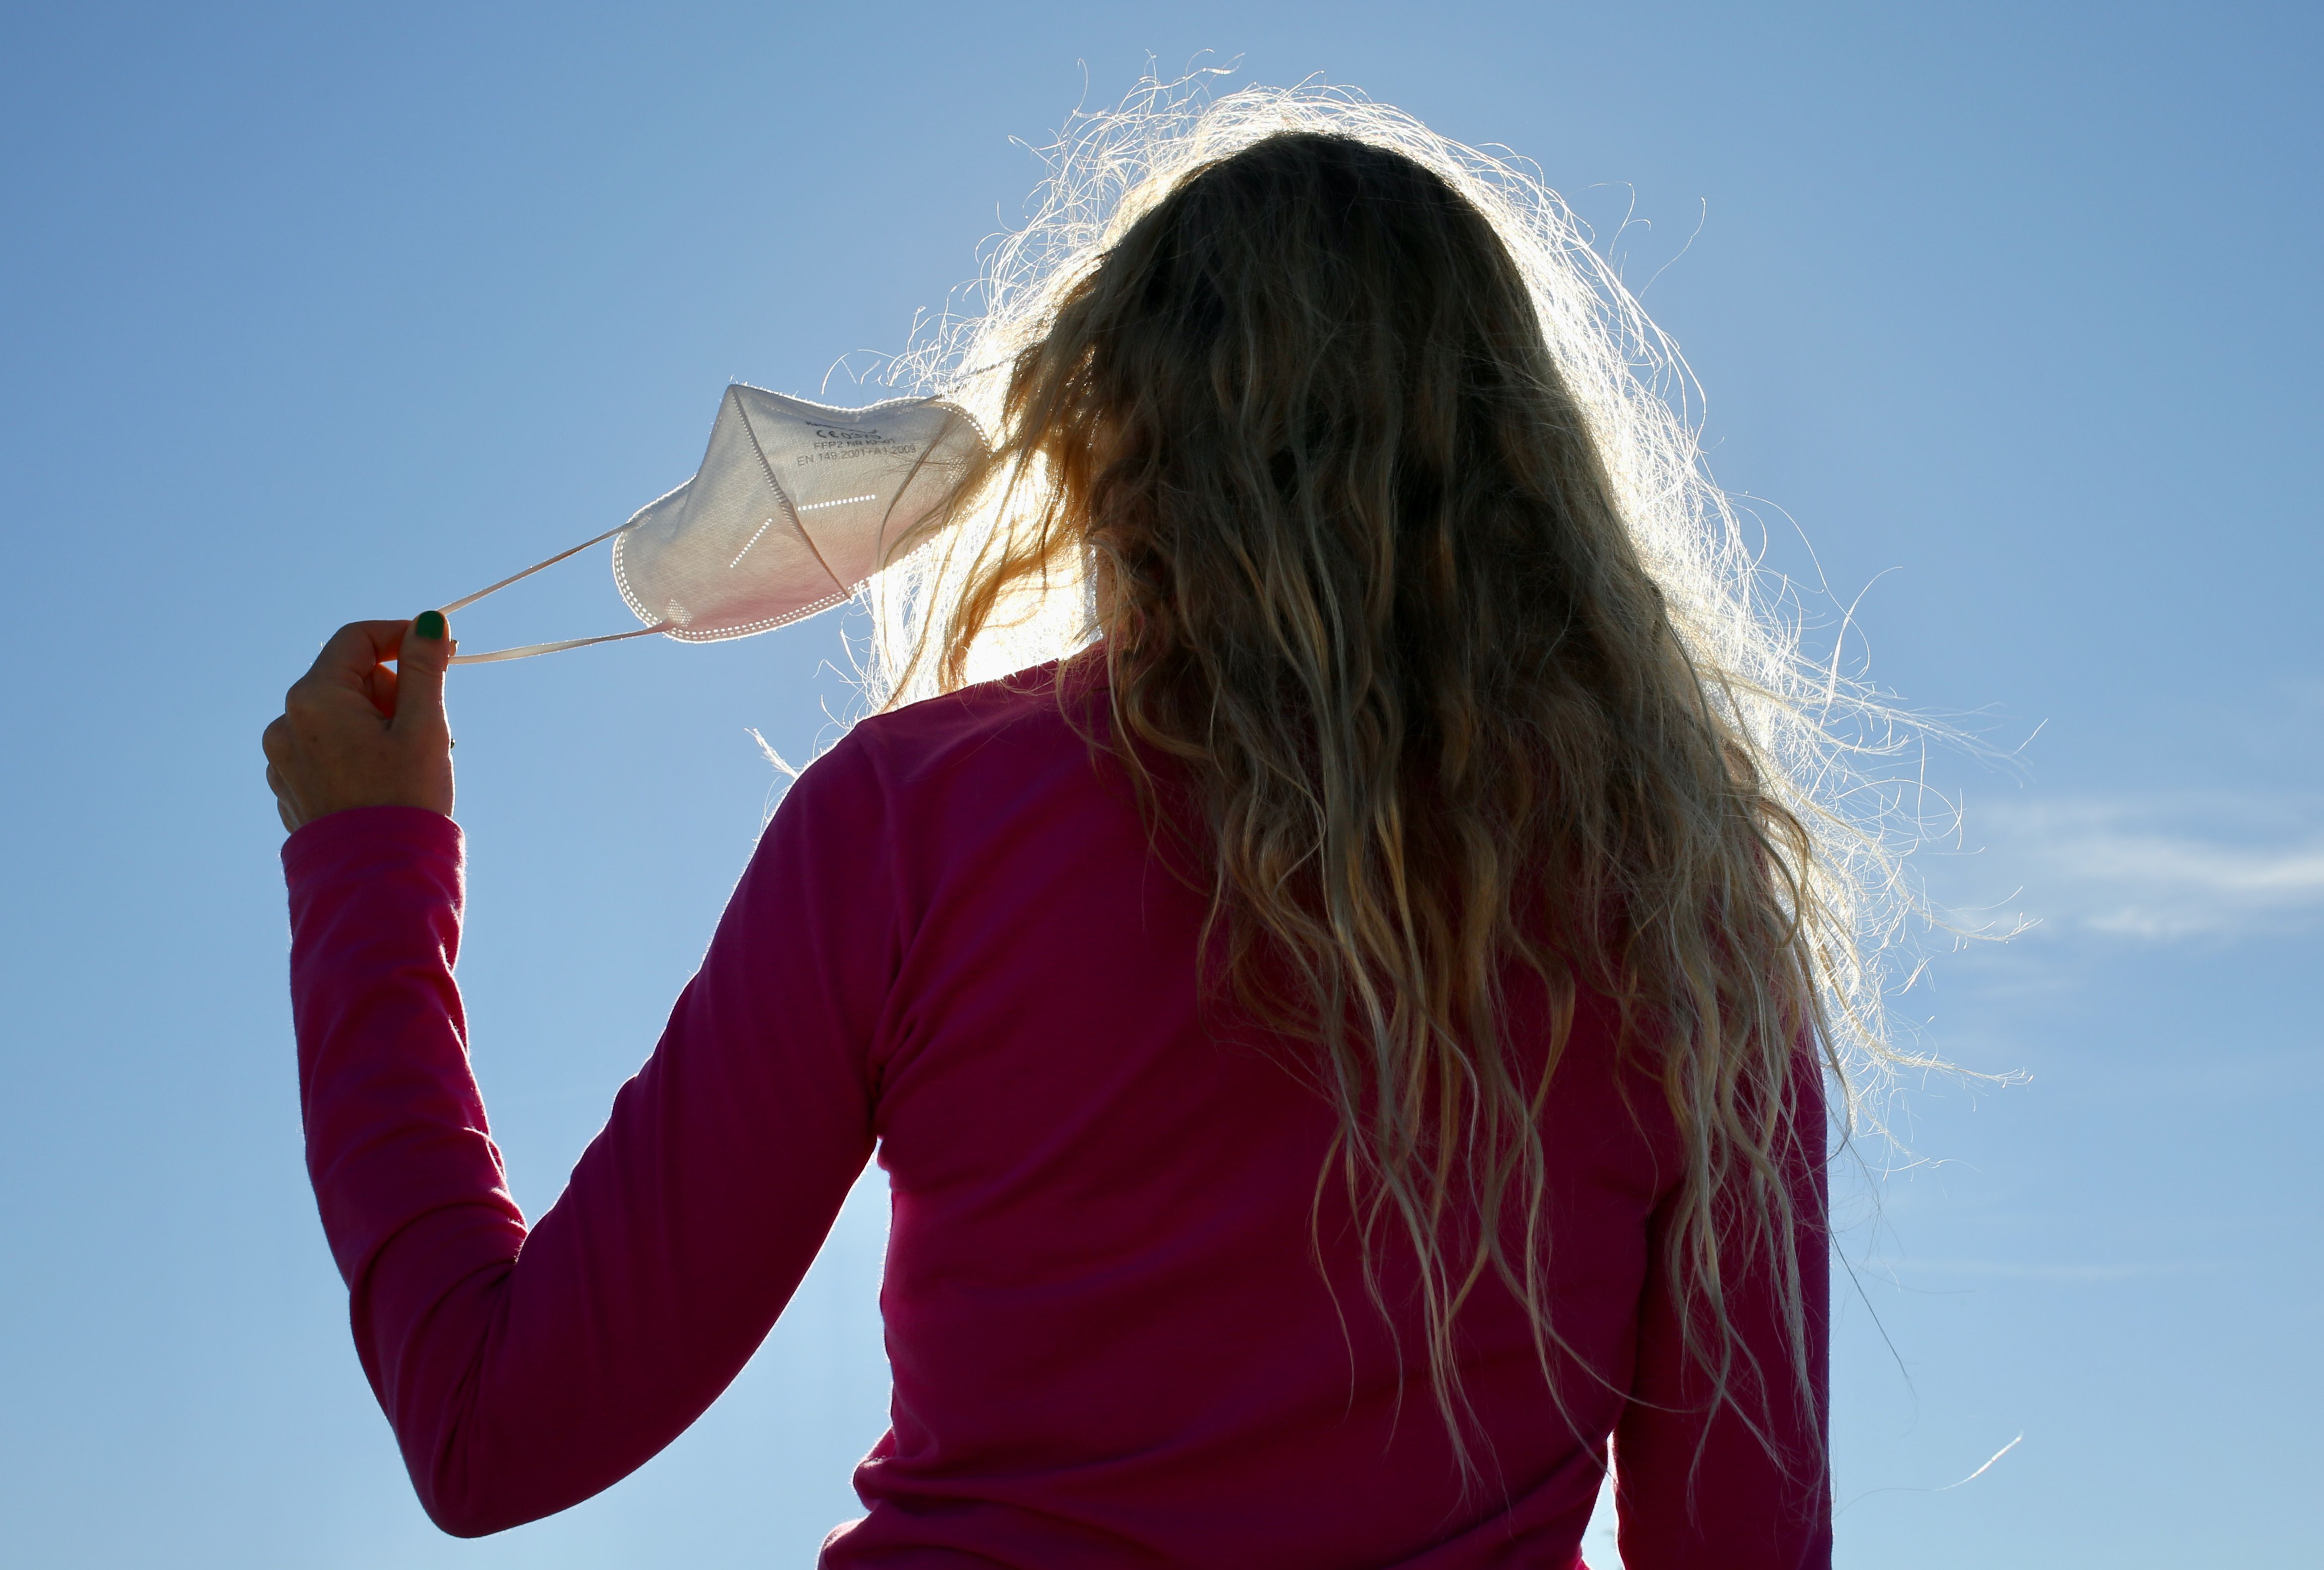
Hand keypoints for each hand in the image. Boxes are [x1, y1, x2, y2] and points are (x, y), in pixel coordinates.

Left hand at [263, 611, 456, 833]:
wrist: (376, 879)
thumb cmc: (405, 800)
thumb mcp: (424, 726)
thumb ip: (424, 667)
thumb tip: (428, 621)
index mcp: (315, 699)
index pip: (356, 639)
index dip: (401, 636)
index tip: (440, 650)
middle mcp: (286, 723)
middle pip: (347, 678)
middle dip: (393, 691)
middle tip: (430, 726)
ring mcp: (281, 758)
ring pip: (338, 715)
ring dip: (377, 723)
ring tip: (408, 761)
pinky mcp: (288, 787)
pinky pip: (325, 749)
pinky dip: (356, 751)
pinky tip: (382, 782)